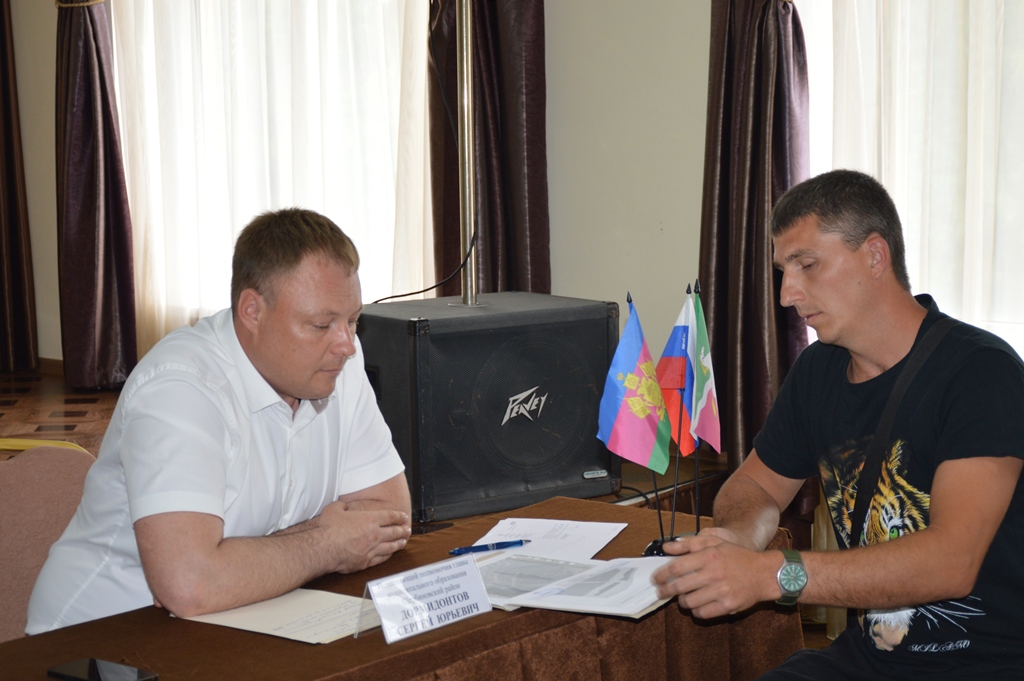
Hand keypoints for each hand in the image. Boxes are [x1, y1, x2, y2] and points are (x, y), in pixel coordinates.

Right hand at [316, 500, 410, 572]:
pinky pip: (381, 559)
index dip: (399, 516)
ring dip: (399, 543)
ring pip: (391, 546)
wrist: (324, 548)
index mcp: (369, 519)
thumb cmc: (328, 529)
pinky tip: (390, 555)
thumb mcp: (334, 509)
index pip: (390, 516)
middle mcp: (374, 534)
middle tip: (408, 530)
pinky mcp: (366, 562)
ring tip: (404, 542)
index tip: (404, 517)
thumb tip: (344, 506)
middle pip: (394, 532)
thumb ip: (342, 506)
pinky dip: (388, 556)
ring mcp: (371, 549)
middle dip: (403, 530)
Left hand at [651, 532, 776, 618]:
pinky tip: (697, 606)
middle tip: (661, 592)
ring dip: (682, 602)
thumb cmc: (737, 556)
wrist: (764, 573)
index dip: (662, 575)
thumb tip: (667, 547)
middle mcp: (714, 573)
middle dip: (666, 591)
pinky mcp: (728, 605)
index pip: (677, 567)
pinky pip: (702, 613)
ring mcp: (721, 591)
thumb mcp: (715, 542)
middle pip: (679, 587)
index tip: (655, 579)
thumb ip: (690, 544)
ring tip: (682, 598)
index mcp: (709, 556)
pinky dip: (696, 611)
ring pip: (689, 602)